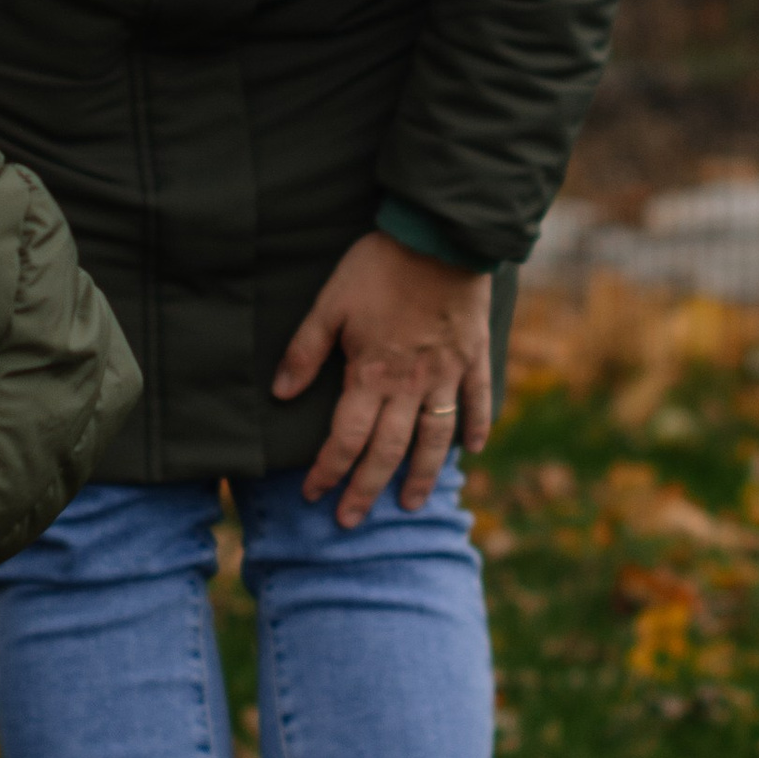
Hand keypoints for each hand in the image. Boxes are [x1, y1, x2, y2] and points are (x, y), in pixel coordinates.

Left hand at [271, 229, 493, 529]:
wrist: (440, 236)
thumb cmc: (379, 266)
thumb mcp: (330, 302)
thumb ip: (305, 350)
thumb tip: (280, 394)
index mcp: (371, 375)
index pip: (345, 439)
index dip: (327, 471)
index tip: (312, 494)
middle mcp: (411, 387)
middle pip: (387, 452)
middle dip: (366, 490)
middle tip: (352, 521)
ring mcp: (447, 375)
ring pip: (434, 440)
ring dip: (421, 476)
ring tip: (411, 505)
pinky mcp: (473, 358)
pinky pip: (477, 402)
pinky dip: (475, 429)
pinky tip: (472, 451)